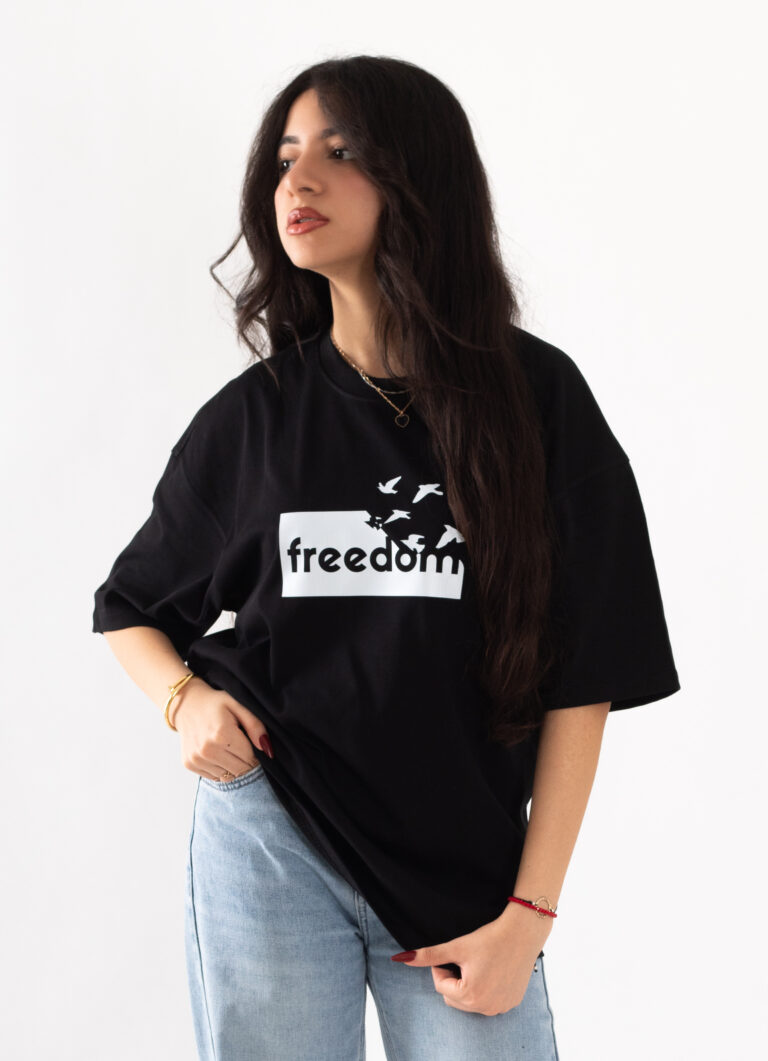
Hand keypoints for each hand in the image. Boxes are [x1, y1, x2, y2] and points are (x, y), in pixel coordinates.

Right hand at [172, 678, 273, 780]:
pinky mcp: (189, 764)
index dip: (255, 753)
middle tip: (242, 747)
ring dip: (233, 767)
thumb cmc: (216, 704)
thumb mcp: (238, 705)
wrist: (186, 705)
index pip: (249, 758)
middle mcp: (207, 749)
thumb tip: (267, 749)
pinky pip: (214, 777)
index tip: (252, 744)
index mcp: (222, 734)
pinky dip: (220, 769)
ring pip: (227, 777)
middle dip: (246, 762)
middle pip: (239, 770)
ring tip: (228, 749)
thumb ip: (256, 726)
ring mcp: (196, 758)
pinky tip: (217, 753)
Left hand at [392, 901, 553, 1015]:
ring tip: (478, 963)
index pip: (441, 987)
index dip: (442, 967)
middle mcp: (486, 1007)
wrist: (523, 932)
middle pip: (454, 998)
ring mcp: (501, 1007)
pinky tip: (491, 970)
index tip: (453, 953)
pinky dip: (485, 989)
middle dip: (453, 979)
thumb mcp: (457, 946)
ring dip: (468, 986)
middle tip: (464, 959)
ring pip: (470, 1002)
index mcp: (470, 995)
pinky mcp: (512, 1002)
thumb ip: (429, 956)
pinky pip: (489, 1001)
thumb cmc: (490, 938)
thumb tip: (401, 959)